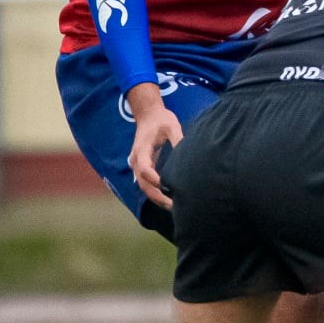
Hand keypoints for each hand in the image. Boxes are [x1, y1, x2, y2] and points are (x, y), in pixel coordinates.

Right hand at [126, 84, 182, 209]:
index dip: (155, 180)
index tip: (168, 187)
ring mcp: (137, 165)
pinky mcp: (142, 167)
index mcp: (141, 150)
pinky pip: (147, 184)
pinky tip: (170, 200)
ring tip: (174, 208)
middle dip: (157, 196)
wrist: (148, 114)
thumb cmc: (161, 119)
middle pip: (143, 184)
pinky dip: (156, 193)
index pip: (145, 169)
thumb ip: (178, 139)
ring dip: (157, 198)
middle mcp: (136, 160)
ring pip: (144, 187)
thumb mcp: (172, 126)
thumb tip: (187, 154)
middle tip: (174, 207)